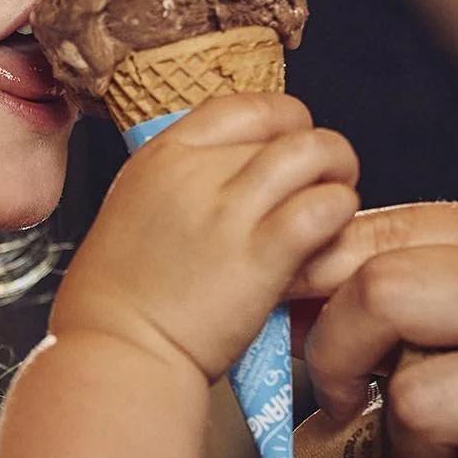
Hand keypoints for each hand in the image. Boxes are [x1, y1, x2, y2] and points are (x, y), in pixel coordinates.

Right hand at [52, 93, 358, 382]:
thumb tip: (236, 172)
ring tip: (336, 205)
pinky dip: (339, 215)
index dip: (283, 122)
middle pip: (285, 126)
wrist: (118, 353)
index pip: (245, 105)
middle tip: (324, 181)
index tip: (290, 148)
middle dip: (317, 150)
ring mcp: (227, 211)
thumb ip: (184, 183)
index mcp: (161, 155)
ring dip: (338, 174)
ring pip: (313, 152)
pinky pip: (323, 208)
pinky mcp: (259, 256)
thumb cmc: (120, 299)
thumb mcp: (135, 210)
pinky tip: (330, 237)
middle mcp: (194, 171)